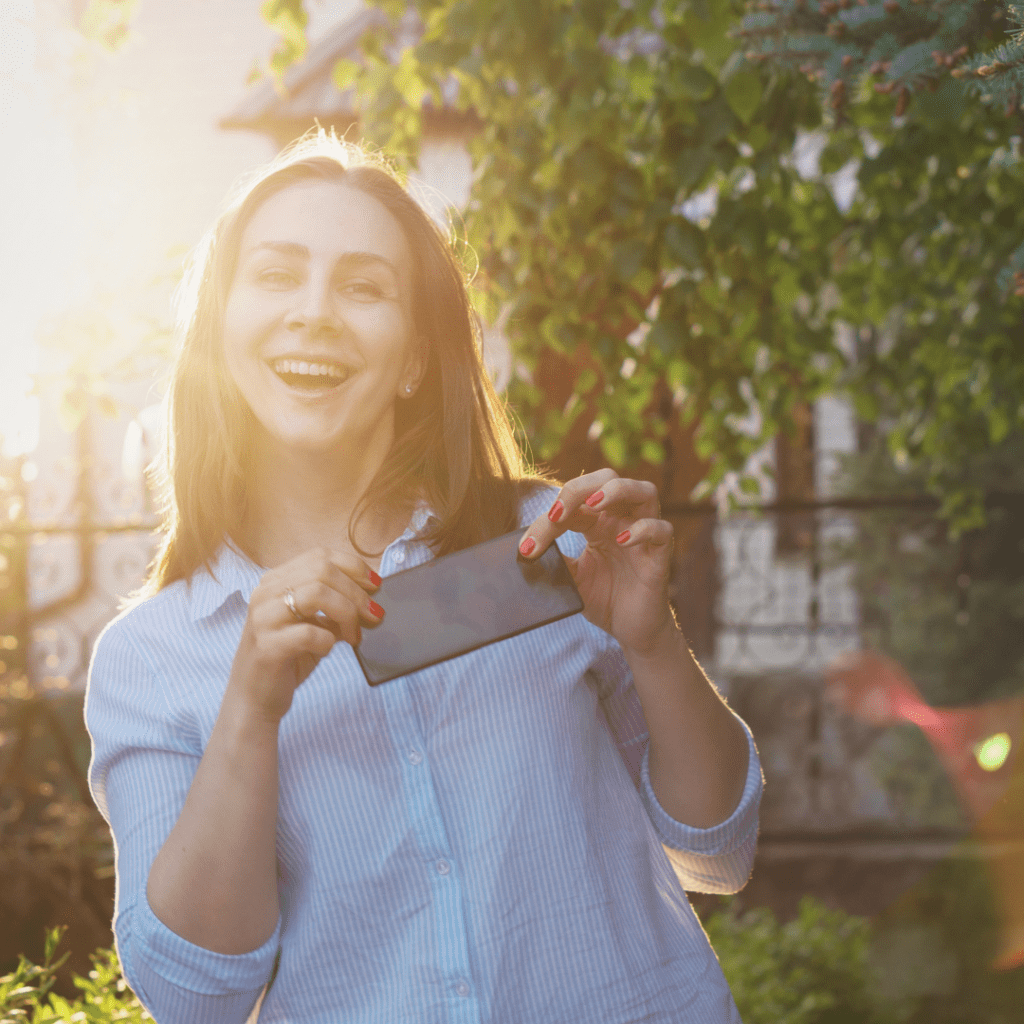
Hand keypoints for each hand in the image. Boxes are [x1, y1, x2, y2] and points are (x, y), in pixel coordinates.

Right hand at [230, 547, 384, 721]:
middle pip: (322, 571)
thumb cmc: (287, 659)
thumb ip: (334, 609)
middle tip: (373, 614)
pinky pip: (309, 633)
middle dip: (356, 592)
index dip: (353, 567)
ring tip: (353, 635)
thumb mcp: (313, 626)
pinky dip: (327, 640)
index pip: (320, 556)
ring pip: (316, 594)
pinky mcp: (266, 646)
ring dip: (346, 613)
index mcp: (275, 581)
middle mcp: (265, 593)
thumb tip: (370, 600)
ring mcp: (263, 618)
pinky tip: (326, 649)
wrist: (254, 699)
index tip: (375, 585)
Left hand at [519, 470, 675, 655]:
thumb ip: (554, 560)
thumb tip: (524, 551)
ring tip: (593, 505)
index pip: (574, 502)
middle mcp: (622, 521)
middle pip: (609, 478)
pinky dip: (643, 529)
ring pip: (644, 491)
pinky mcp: (660, 555)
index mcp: (598, 522)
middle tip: (557, 513)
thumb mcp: (571, 578)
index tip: (528, 546)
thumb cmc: (604, 597)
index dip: (550, 516)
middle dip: (580, 487)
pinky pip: (662, 530)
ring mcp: (643, 535)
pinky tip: (622, 541)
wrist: (630, 629)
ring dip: (617, 491)